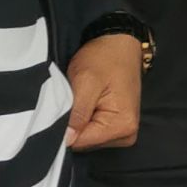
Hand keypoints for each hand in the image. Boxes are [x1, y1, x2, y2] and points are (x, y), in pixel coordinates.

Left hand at [65, 33, 142, 152]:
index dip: (65, 128)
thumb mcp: (86, 81)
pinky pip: (93, 132)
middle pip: (85, 142)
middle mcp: (126, 135)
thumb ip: (77, 113)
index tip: (60, 109)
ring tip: (79, 99)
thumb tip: (66, 141)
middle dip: (72, 125)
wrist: (120, 44)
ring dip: (77, 122)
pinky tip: (84, 105)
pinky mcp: (118, 127)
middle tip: (71, 100)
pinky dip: (84, 120)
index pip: (81, 142)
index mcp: (122, 126)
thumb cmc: (104, 59)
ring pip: (87, 138)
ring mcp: (124, 132)